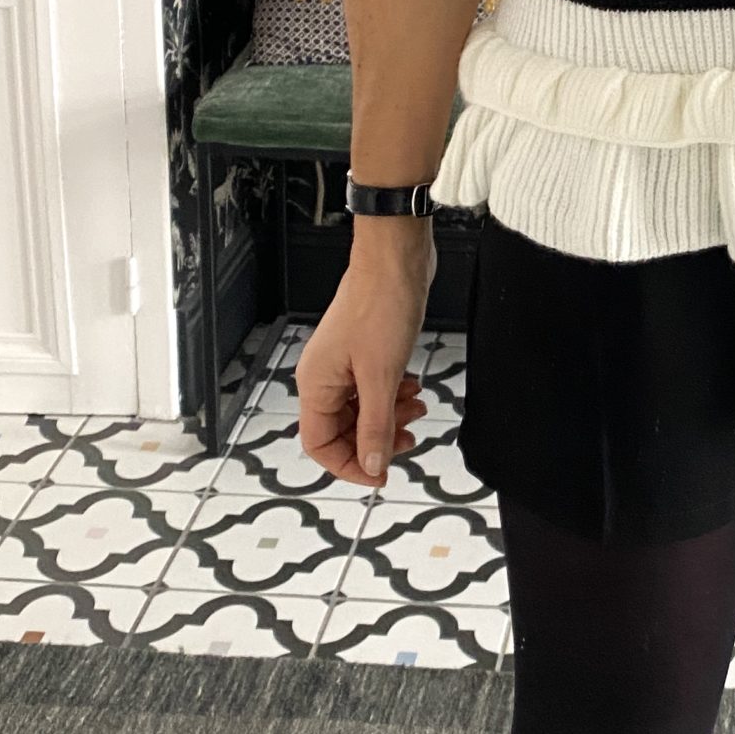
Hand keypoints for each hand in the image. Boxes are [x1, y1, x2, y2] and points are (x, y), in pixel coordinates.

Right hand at [296, 235, 432, 489]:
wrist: (397, 259)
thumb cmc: (382, 305)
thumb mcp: (382, 377)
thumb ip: (376, 426)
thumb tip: (372, 466)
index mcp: (316, 384)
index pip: (319, 445)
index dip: (349, 465)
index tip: (381, 474)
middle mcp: (324, 376)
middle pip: (342, 430)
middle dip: (377, 439)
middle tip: (408, 439)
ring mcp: (344, 362)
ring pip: (361, 409)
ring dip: (390, 416)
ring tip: (418, 409)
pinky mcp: (364, 350)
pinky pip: (373, 388)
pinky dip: (393, 396)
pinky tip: (413, 389)